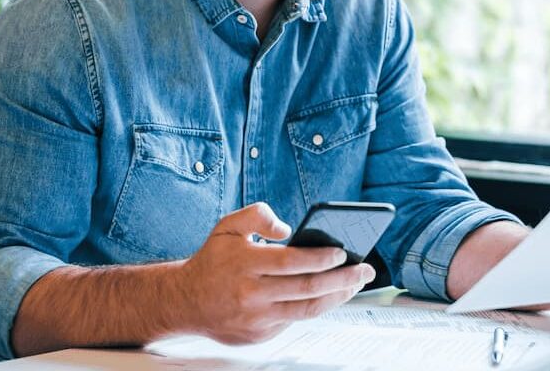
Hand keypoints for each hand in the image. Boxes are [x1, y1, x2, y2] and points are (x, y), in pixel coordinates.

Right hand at [176, 202, 374, 343]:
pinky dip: (315, 307)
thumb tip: (287, 228)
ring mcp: (255, 318)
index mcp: (245, 264)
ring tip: (356, 284)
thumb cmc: (212, 260)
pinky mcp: (258, 335)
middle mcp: (251, 294)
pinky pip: (294, 321)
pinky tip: (331, 295)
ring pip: (306, 310)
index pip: (292, 262)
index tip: (343, 252)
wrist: (183, 301)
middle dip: (343, 279)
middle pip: (307, 288)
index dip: (321, 258)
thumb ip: (257, 214)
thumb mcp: (227, 226)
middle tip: (366, 270)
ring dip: (337, 297)